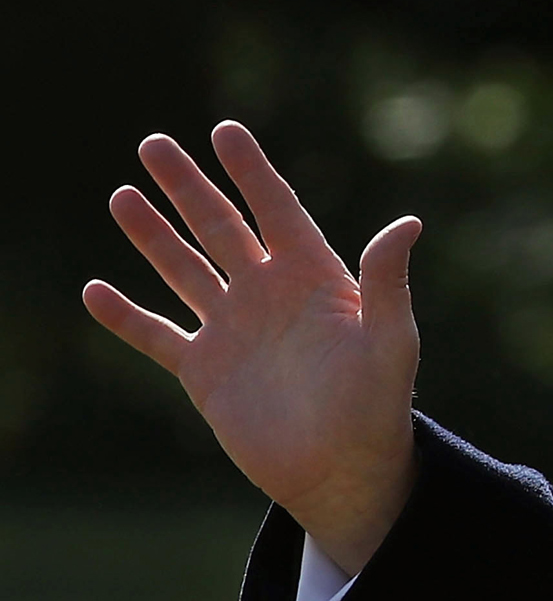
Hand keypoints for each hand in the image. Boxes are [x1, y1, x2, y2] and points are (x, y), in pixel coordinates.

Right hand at [83, 120, 421, 574]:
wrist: (343, 469)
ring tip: (122, 196)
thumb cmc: (378, 403)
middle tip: (153, 143)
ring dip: (153, 235)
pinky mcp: (205, 371)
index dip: (251, 170)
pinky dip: (125, 316)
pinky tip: (95, 291)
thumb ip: (387, 280)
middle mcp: (269, 293)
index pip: (276, 208)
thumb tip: (409, 222)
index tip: (225, 130)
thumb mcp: (389, 338)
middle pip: (220, 227)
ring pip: (184, 269)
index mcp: (314, 275)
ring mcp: (234, 329)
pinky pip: (157, 335)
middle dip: (187, 186)